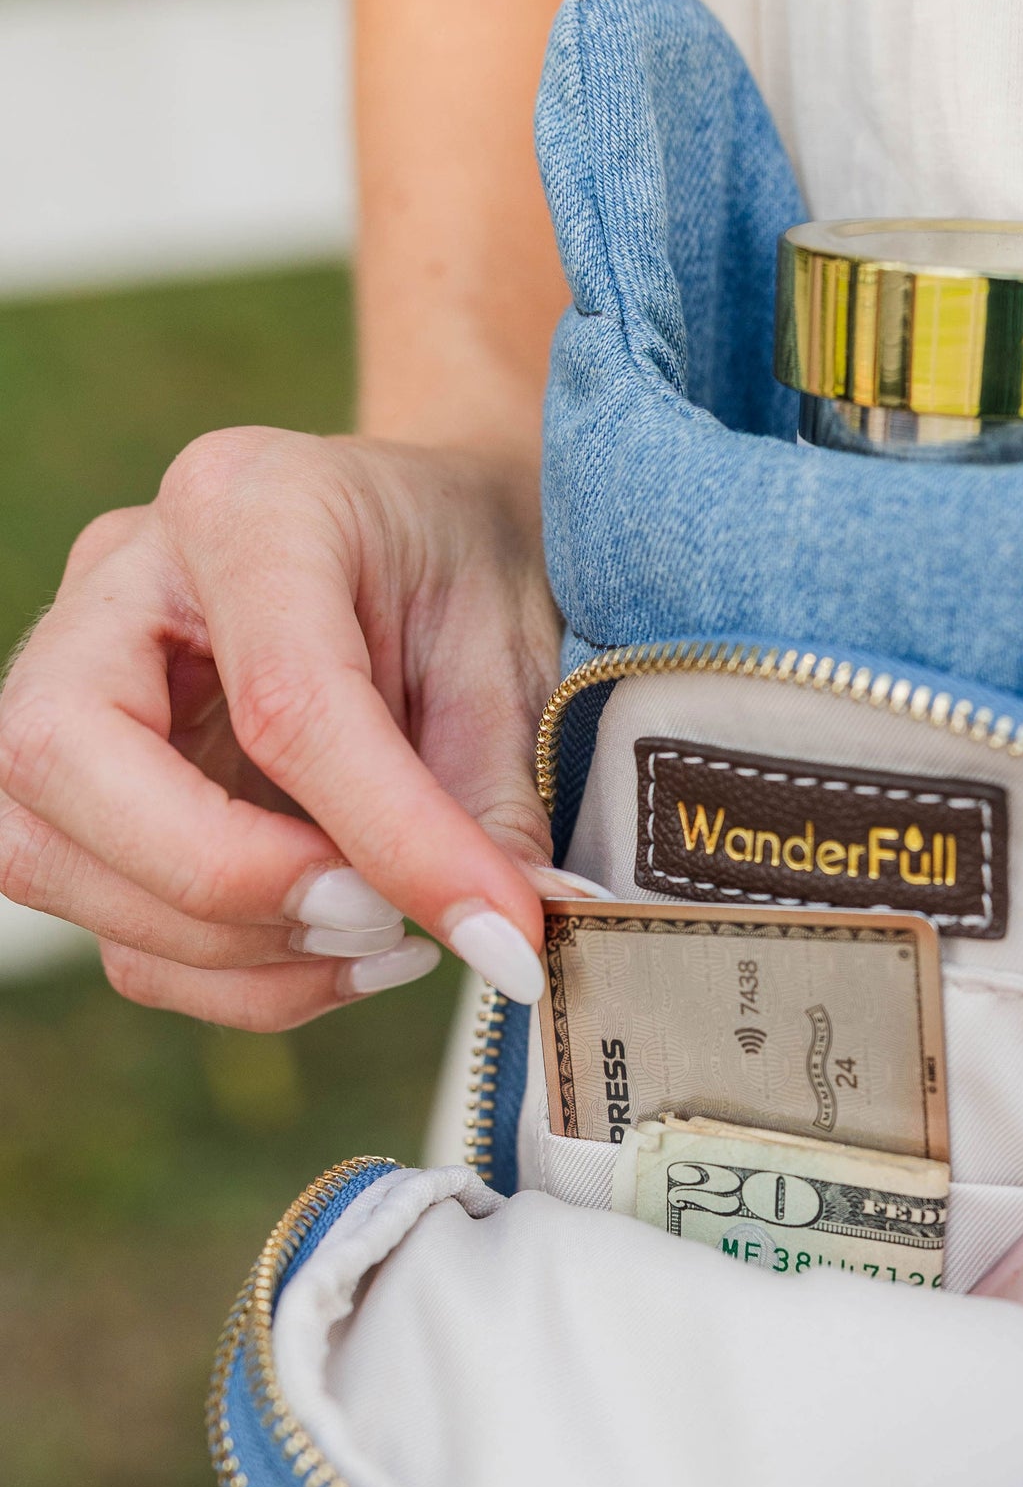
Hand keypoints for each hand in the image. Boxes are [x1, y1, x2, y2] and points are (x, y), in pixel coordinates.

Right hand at [0, 429, 561, 1027]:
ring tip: (380, 941)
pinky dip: (228, 979)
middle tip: (381, 923)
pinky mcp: (84, 793)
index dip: (392, 837)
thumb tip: (504, 945)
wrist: (429, 543)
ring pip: (46, 856)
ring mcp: (73, 683)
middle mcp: (120, 581)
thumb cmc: (465, 581)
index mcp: (247, 507)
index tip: (499, 932)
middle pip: (66, 756)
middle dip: (227, 886)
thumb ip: (495, 805)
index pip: (280, 698)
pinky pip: (107, 927)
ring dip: (226, 951)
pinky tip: (339, 952)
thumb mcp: (512, 663)